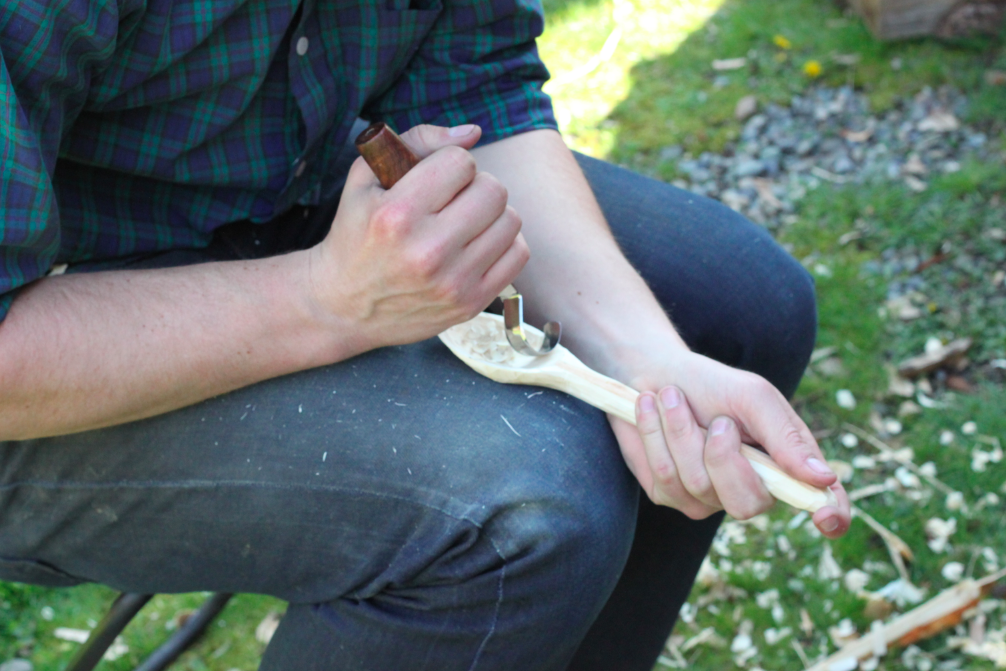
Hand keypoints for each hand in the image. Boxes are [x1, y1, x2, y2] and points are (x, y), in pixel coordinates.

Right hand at [308, 124, 528, 351]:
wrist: (343, 307)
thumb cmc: (356, 235)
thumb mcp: (366, 178)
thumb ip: (417, 141)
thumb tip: (473, 132)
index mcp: (397, 215)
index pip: (461, 162)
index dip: (451, 163)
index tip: (436, 179)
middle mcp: (428, 251)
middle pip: (493, 190)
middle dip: (475, 186)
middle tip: (454, 199)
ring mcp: (453, 282)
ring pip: (510, 220)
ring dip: (491, 214)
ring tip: (465, 222)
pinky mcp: (470, 304)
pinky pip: (518, 254)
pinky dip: (503, 243)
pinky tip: (478, 244)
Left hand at [610, 350, 849, 537]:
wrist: (654, 374)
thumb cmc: (711, 384)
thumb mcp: (753, 397)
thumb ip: (785, 436)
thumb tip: (823, 478)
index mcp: (783, 464)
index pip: (819, 501)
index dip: (831, 514)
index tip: (825, 519)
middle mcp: (749, 489)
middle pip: (744, 505)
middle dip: (722, 454)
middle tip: (715, 418)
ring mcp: (707, 498)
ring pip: (695, 485)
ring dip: (680, 431)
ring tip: (673, 399)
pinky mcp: (668, 494)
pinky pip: (664, 478)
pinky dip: (656, 435)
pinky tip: (652, 412)